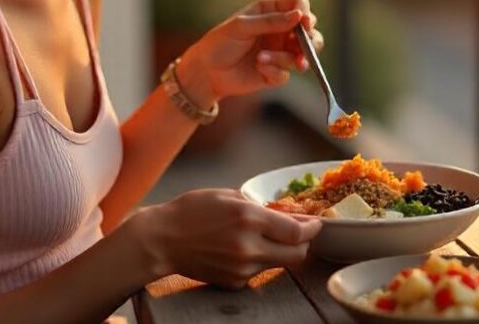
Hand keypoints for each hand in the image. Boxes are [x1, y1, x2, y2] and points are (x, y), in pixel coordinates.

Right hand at [132, 189, 321, 287]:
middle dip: (304, 244)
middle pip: (297, 254)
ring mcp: (241, 267)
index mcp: (248, 218)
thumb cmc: (192, 211)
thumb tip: (289, 216)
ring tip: (266, 237)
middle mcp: (248, 246)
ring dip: (281, 251)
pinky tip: (243, 248)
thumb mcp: (228, 196)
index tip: (315, 223)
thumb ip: (260, 206)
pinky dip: (260, 260)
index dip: (312, 228)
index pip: (296, 231)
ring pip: (280, 264)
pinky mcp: (234, 282)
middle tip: (301, 233)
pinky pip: (259, 271)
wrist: (162, 240)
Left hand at [179, 0, 324, 103]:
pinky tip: (259, 67)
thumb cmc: (220, 42)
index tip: (305, 23)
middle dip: (311, 40)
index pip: (299, 6)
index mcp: (271, 12)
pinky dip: (275, 70)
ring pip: (303, 55)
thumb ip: (271, 21)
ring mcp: (280, 52)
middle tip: (304, 47)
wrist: (206, 72)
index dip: (306, 13)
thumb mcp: (242, 26)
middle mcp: (279, 31)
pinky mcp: (276, 73)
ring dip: (288, 58)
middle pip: (311, 32)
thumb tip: (300, 16)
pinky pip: (287, 73)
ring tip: (264, 59)